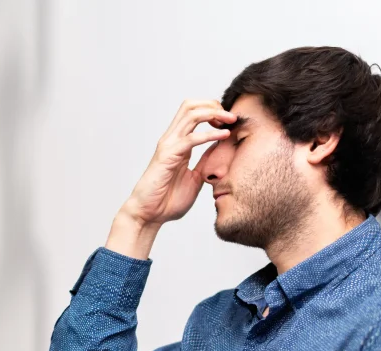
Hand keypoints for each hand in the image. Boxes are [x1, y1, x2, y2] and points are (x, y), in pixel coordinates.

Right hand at [119, 100, 235, 229]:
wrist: (149, 215)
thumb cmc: (167, 200)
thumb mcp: (195, 178)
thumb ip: (205, 162)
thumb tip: (219, 148)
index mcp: (178, 143)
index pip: (194, 113)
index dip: (213, 111)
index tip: (230, 122)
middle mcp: (172, 140)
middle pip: (191, 105)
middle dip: (214, 105)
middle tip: (231, 117)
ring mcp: (169, 146)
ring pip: (191, 114)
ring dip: (214, 113)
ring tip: (230, 120)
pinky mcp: (168, 156)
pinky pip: (191, 138)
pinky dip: (210, 134)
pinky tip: (224, 136)